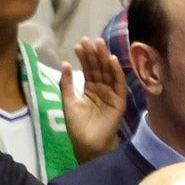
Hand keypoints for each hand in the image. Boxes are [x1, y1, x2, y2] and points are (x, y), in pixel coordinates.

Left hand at [60, 37, 125, 162]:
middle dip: (94, 54)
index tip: (78, 45)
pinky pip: (118, 84)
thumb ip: (66, 84)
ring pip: (108, 73)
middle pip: (99, 68)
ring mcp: (111, 95)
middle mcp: (102, 89)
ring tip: (99, 45)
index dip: (84, 57)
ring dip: (104, 59)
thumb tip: (64, 64)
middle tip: (89, 40)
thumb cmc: (77, 126)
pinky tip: (112, 60)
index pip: (88, 70)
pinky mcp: (119, 101)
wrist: (87, 144)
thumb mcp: (68, 102)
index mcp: (90, 89)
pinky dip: (116, 72)